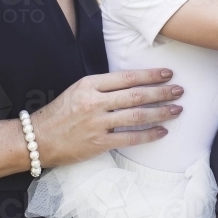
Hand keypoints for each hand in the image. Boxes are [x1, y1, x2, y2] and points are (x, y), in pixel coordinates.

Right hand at [30, 69, 183, 167]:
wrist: (38, 138)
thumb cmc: (59, 113)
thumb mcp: (77, 90)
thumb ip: (102, 87)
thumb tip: (133, 84)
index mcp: (89, 84)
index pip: (127, 77)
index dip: (150, 75)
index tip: (168, 73)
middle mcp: (94, 102)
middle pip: (136, 95)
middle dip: (161, 92)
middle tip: (179, 90)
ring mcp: (97, 123)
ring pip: (136, 116)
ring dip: (160, 112)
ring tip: (176, 109)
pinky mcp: (98, 143)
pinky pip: (130, 138)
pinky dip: (148, 135)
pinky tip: (162, 131)